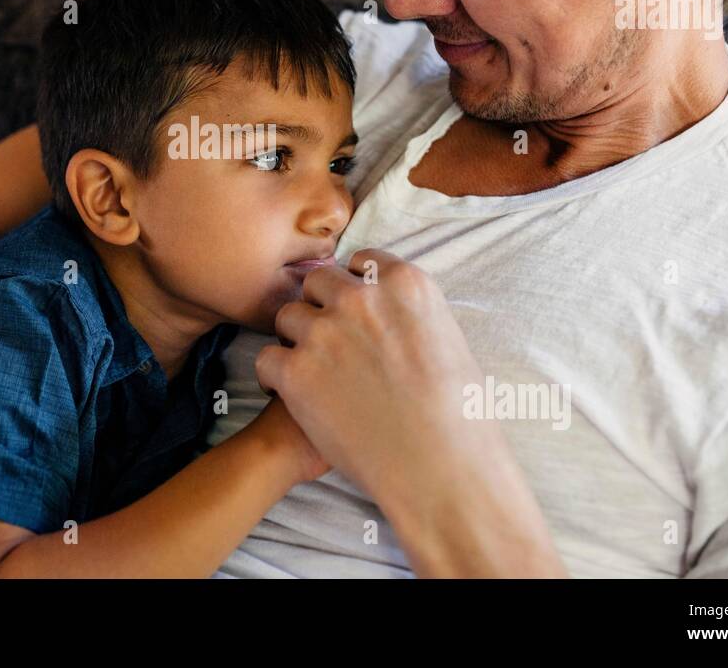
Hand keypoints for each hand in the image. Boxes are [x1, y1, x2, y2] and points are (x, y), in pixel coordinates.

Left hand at [255, 249, 564, 576]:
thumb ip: (412, 314)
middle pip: (318, 282)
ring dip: (295, 339)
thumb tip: (391, 315)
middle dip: (320, 307)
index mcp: (404, 284)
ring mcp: (324, 333)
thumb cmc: (460, 415)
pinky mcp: (295, 372)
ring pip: (287, 316)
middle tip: (330, 341)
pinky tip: (293, 394)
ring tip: (311, 369)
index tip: (354, 308)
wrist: (441, 467)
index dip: (354, 284)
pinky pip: (268, 358)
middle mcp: (360, 299)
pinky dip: (276, 376)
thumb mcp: (450, 341)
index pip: (362, 260)